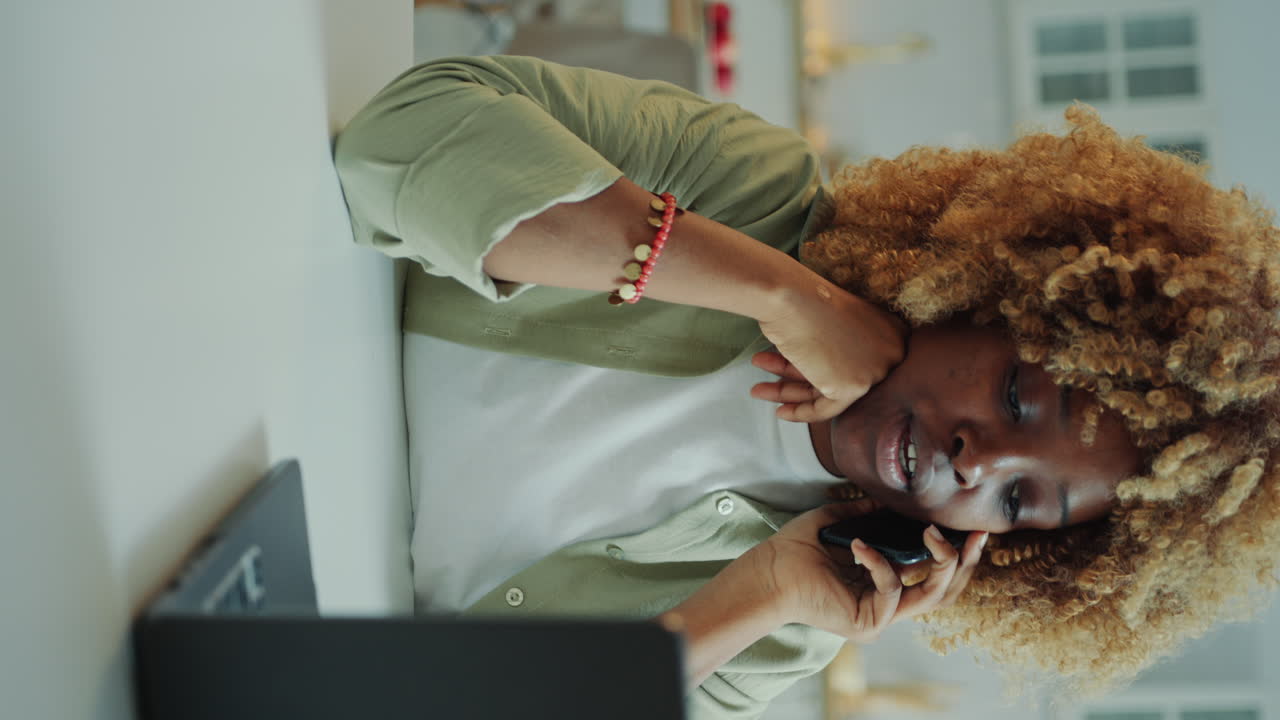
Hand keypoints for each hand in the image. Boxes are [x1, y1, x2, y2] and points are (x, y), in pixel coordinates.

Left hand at [746, 501, 986, 642]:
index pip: (934, 574)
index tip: (972, 529)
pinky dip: (880, 563)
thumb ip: (866, 514)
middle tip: (975, 535)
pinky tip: (859, 545)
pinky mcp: (868, 622)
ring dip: (941, 563)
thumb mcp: (838, 521)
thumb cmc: (796, 549)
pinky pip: (890, 589)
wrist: (769, 570)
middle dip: (964, 562)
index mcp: (886, 581)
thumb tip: (889, 500)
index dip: (957, 554)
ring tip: (933, 534)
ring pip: (931, 595)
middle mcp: (887, 602)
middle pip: (945, 590)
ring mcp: (880, 615)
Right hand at [753, 277, 905, 421]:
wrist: (789, 296)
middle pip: (842, 376)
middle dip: (798, 380)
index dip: (821, 368)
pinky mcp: (855, 387)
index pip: (857, 361)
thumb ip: (838, 345)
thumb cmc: (802, 298)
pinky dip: (802, 412)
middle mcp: (892, 352)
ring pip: (831, 392)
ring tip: (760, 391)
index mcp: (892, 331)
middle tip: (773, 380)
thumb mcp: (831, 321)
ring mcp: (876, 371)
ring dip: (791, 393)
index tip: (797, 375)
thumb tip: (823, 368)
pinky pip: (827, 409)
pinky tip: (780, 411)